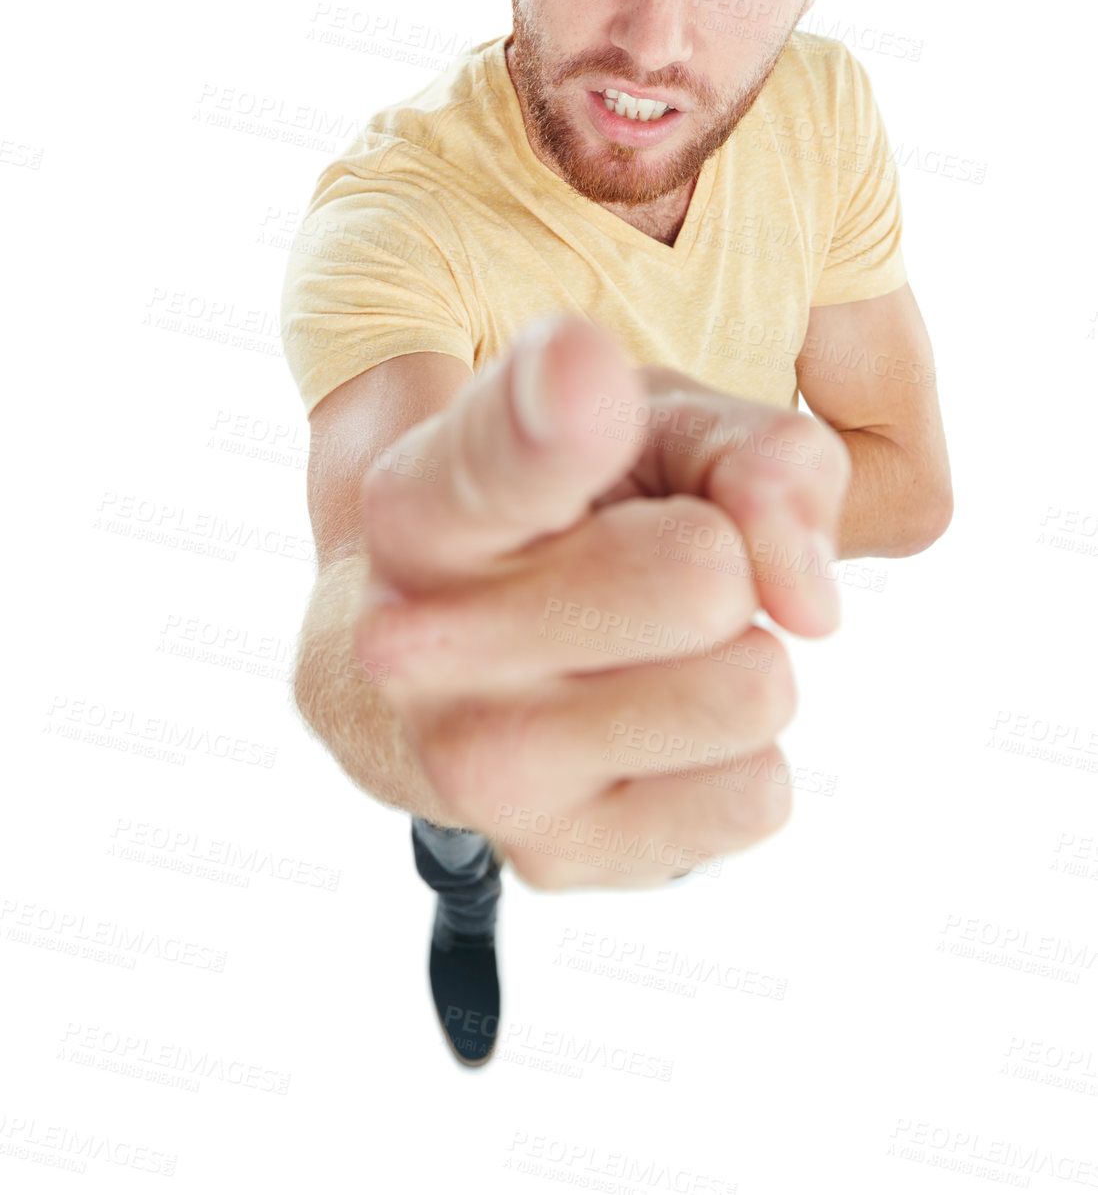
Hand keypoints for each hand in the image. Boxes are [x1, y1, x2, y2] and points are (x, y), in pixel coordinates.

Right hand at [351, 312, 850, 889]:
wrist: (451, 675)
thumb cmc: (562, 518)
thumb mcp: (649, 429)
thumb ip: (753, 454)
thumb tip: (807, 597)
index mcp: (422, 500)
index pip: (502, 458)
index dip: (556, 416)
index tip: (585, 367)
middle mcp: (417, 640)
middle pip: (705, 577)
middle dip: (723, 559)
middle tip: (648, 564)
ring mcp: (476, 766)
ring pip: (751, 689)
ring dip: (737, 660)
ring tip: (648, 648)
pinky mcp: (552, 857)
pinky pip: (757, 794)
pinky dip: (733, 758)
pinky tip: (647, 730)